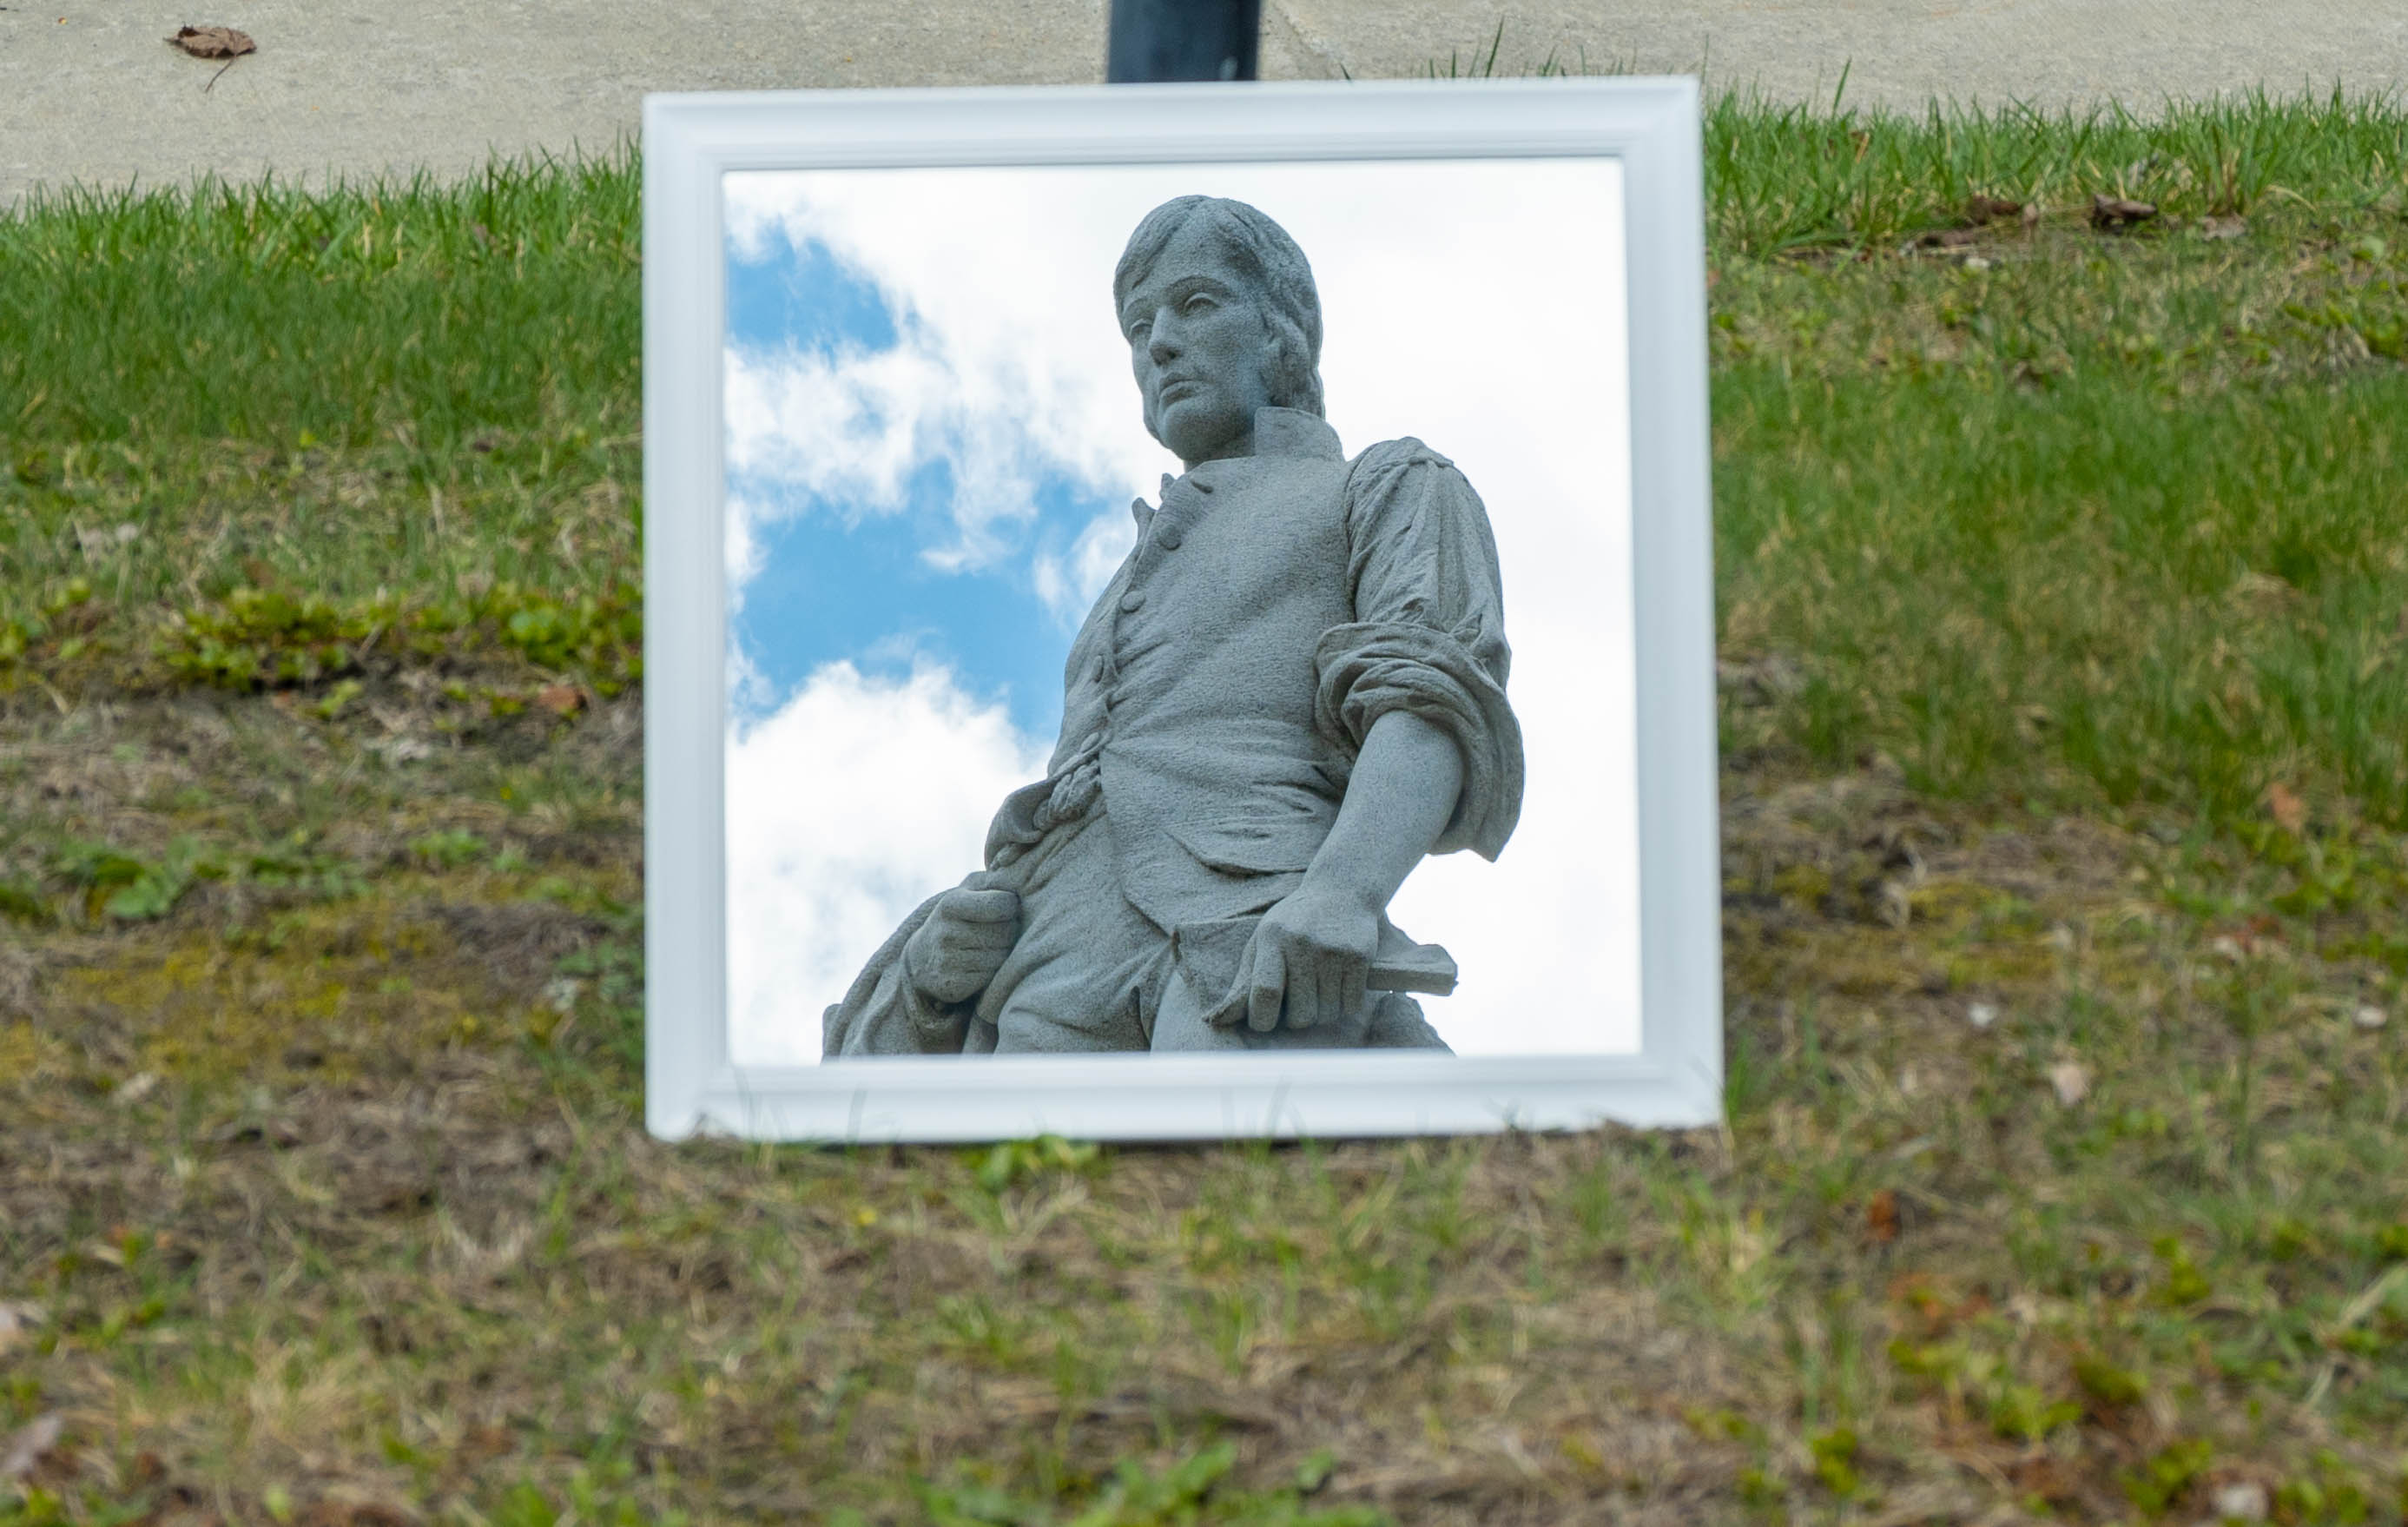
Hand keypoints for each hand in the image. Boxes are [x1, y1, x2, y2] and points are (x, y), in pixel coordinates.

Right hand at [903, 885, 1018, 1004]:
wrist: (922, 956)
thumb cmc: (958, 916)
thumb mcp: (968, 890)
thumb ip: (992, 880)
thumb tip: (1019, 874)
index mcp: (951, 903)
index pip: (1004, 904)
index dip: (1010, 906)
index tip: (1004, 907)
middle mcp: (946, 932)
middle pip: (1006, 933)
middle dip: (1010, 931)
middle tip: (998, 930)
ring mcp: (946, 961)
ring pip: (1001, 957)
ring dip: (1003, 953)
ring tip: (989, 946)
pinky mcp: (952, 986)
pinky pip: (991, 978)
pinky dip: (992, 972)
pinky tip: (981, 965)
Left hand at [1230, 886, 1377, 1032]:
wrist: (1341, 891)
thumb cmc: (1293, 924)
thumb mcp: (1263, 940)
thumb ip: (1245, 979)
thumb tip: (1221, 1019)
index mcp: (1272, 939)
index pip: (1266, 992)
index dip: (1262, 1019)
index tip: (1264, 1022)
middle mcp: (1302, 943)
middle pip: (1300, 1013)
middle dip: (1297, 1020)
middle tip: (1298, 1006)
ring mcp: (1333, 950)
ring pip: (1327, 1013)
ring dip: (1323, 1014)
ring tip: (1319, 994)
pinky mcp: (1359, 956)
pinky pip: (1351, 1005)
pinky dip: (1345, 1006)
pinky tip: (1339, 988)